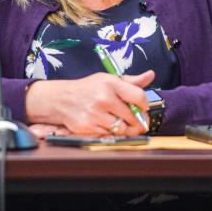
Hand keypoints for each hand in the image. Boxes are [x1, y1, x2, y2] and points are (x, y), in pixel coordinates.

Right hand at [25, 70, 153, 136]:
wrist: (60, 99)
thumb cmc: (88, 88)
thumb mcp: (107, 79)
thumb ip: (131, 81)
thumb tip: (151, 75)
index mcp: (110, 83)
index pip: (139, 96)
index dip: (145, 105)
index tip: (143, 109)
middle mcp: (103, 98)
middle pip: (133, 116)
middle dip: (138, 122)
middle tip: (137, 123)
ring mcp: (95, 114)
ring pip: (122, 129)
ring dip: (126, 130)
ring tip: (124, 125)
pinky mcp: (88, 127)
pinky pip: (109, 136)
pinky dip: (112, 134)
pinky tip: (108, 127)